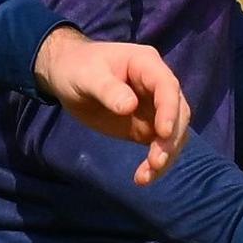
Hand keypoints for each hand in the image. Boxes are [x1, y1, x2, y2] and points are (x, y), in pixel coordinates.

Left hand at [32, 26, 187, 183]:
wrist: (65, 75)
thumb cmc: (76, 67)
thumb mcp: (85, 75)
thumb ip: (107, 89)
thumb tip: (129, 107)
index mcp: (146, 64)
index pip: (167, 86)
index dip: (169, 109)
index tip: (162, 133)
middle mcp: (157, 86)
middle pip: (177, 112)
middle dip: (171, 138)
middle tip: (156, 162)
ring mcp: (154, 108)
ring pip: (173, 133)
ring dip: (165, 155)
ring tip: (146, 175)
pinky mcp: (146, 127)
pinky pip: (158, 146)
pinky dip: (154, 164)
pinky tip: (142, 178)